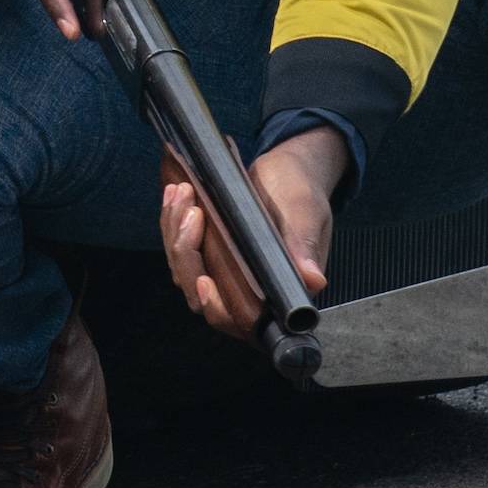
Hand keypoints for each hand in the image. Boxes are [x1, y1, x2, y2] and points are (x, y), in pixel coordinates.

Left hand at [160, 130, 344, 337]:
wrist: (292, 169)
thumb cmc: (304, 192)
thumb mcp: (306, 214)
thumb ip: (304, 246)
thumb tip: (313, 280)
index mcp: (279, 292)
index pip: (241, 318)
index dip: (218, 307)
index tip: (204, 280)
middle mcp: (249, 289)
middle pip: (201, 293)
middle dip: (186, 254)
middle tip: (190, 211)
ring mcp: (226, 271)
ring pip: (185, 270)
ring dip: (175, 233)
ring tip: (181, 194)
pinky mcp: (211, 252)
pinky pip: (183, 249)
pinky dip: (173, 223)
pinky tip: (174, 197)